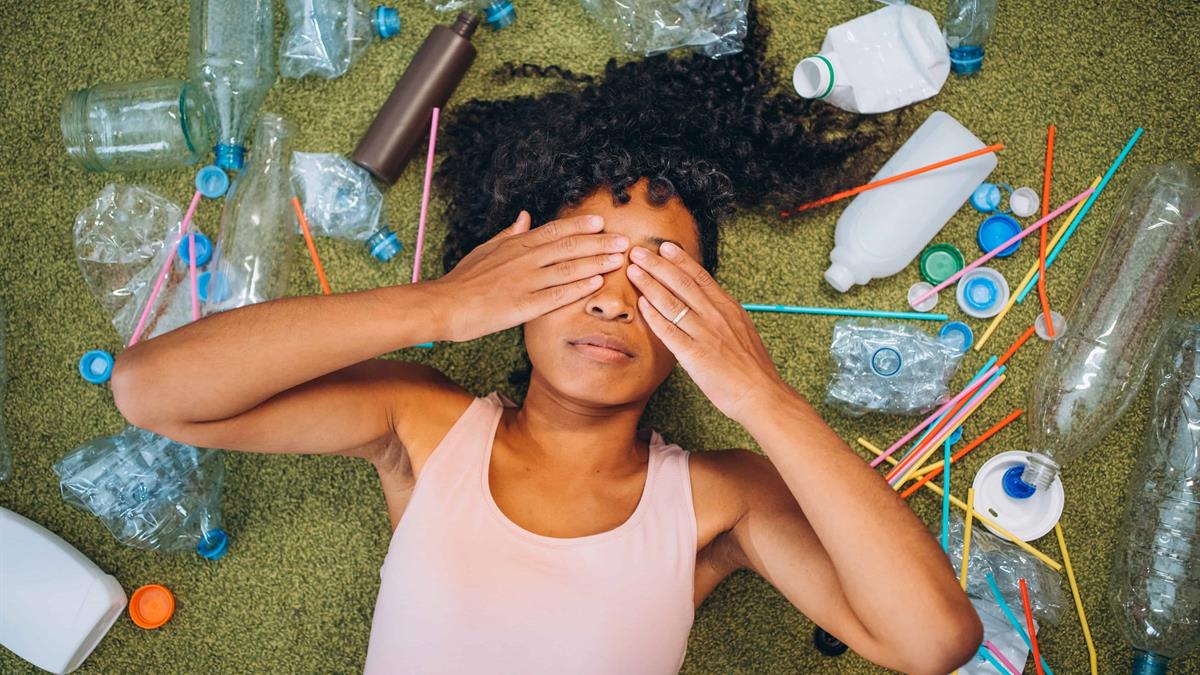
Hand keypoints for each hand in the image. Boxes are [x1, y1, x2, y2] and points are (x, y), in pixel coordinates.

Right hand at [427, 211, 629, 341]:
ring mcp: (524, 282)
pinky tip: (596, 284)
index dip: (579, 226)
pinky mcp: (522, 305)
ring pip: (567, 268)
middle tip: (624, 240)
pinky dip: (577, 288)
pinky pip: (555, 295)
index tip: (601, 222)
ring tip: (619, 258)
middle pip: (568, 247)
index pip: (553, 231)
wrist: (443, 305)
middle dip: (599, 243)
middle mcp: (523, 259)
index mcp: (515, 246)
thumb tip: (525, 216)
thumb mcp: (485, 250)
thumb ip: (509, 234)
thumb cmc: (462, 280)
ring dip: (596, 262)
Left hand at [626, 242, 791, 422]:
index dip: (680, 260)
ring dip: (650, 284)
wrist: (761, 395)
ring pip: (672, 302)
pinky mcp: (695, 355)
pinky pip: (669, 331)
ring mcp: (705, 334)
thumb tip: (708, 303)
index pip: (701, 277)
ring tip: (633, 271)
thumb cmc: (752, 368)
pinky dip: (654, 316)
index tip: (664, 247)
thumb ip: (723, 315)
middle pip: (682, 283)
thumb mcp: (742, 330)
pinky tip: (640, 304)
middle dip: (658, 265)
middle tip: (638, 252)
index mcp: (729, 308)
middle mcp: (716, 316)